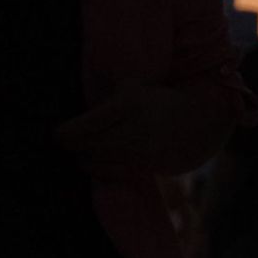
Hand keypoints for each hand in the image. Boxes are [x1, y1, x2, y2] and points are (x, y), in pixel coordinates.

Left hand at [56, 79, 222, 177]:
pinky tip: (95, 161)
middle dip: (70, 144)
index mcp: (127, 105)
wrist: (201, 123)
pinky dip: (98, 167)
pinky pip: (110, 172)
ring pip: (95, 160)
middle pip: (85, 145)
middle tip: (64, 140)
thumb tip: (80, 105)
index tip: (56, 132)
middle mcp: (132, 130)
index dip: (63, 132)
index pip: (83, 126)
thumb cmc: (161, 99)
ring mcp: (139, 152)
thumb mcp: (136, 85)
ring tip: (81, 149)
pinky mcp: (144, 167)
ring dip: (83, 156)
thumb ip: (109, 94)